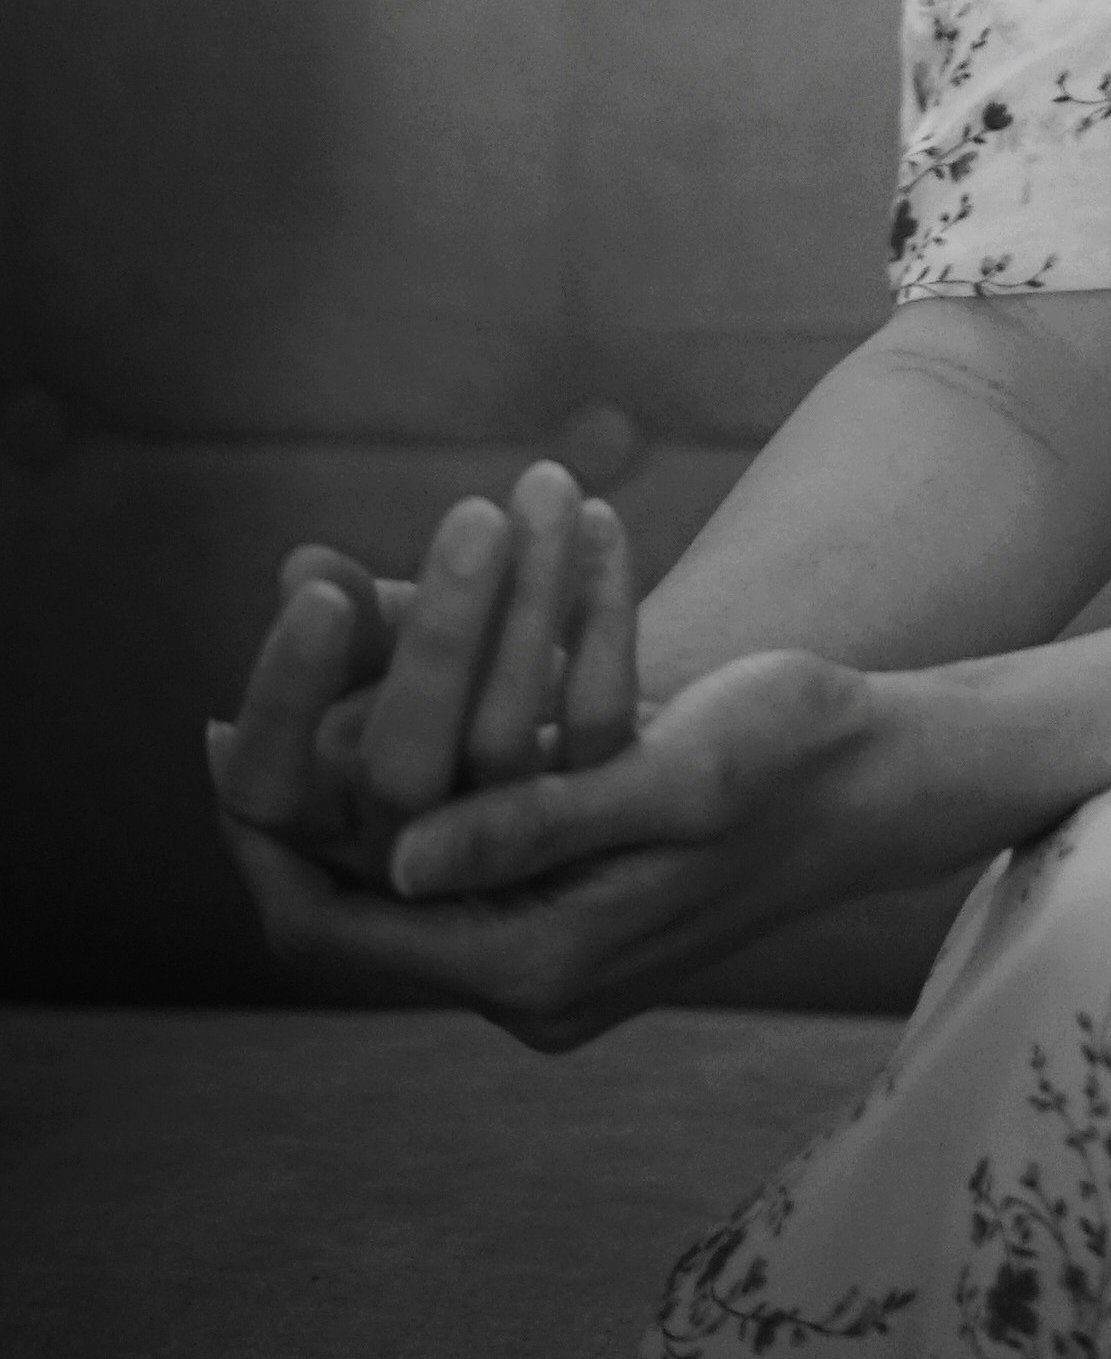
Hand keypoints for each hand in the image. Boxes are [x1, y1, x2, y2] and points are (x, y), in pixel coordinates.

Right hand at [209, 463, 637, 893]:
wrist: (583, 771)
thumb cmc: (445, 702)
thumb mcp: (390, 665)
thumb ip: (354, 630)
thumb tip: (304, 567)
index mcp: (311, 840)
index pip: (261, 794)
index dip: (285, 699)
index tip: (319, 597)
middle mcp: (398, 873)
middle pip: (397, 774)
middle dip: (437, 638)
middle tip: (475, 515)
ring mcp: (500, 870)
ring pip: (504, 740)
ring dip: (530, 600)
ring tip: (548, 485)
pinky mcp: (596, 831)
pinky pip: (597, 723)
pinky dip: (602, 616)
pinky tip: (601, 521)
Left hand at [212, 648, 997, 1049]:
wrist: (894, 772)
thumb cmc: (800, 758)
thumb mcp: (675, 777)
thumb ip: (535, 829)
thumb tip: (397, 862)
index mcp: (540, 967)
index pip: (336, 932)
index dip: (262, 840)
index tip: (214, 736)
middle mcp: (531, 974)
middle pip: (360, 884)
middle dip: (317, 755)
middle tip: (267, 659)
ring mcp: (552, 937)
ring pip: (411, 837)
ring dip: (380, 726)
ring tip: (335, 625)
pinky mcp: (575, 890)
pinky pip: (468, 817)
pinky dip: (440, 734)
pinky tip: (422, 652)